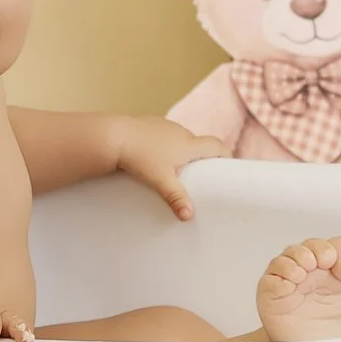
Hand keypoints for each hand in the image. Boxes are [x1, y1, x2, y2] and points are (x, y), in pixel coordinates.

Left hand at [113, 116, 229, 220]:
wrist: (113, 137)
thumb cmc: (139, 158)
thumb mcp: (160, 181)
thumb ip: (176, 198)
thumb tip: (189, 216)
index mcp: (189, 144)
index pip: (217, 146)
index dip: (225, 156)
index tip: (227, 168)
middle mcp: (181, 132)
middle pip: (200, 144)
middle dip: (203, 158)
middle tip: (201, 176)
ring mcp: (166, 126)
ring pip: (182, 139)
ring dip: (184, 152)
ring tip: (177, 170)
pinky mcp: (151, 124)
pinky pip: (166, 136)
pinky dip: (167, 146)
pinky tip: (156, 158)